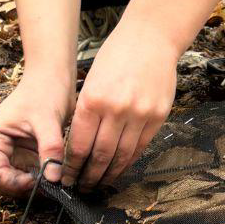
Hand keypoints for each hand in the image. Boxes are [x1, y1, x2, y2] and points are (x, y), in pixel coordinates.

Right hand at [0, 69, 73, 196]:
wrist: (53, 77)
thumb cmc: (44, 91)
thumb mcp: (47, 120)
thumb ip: (50, 149)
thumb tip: (53, 177)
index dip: (15, 182)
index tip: (38, 182)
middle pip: (5, 181)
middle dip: (26, 188)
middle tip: (50, 188)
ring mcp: (10, 153)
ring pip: (18, 182)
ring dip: (35, 186)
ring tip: (56, 183)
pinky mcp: (26, 155)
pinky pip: (32, 175)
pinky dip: (43, 180)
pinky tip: (58, 177)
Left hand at [63, 15, 178, 189]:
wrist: (152, 37)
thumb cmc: (117, 56)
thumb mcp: (91, 80)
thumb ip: (86, 112)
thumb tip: (79, 146)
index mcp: (92, 100)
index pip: (78, 144)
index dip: (71, 166)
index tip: (66, 177)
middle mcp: (116, 109)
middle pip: (100, 155)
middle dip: (88, 175)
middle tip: (82, 186)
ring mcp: (140, 114)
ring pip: (122, 155)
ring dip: (109, 173)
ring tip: (100, 182)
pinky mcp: (158, 116)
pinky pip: (141, 146)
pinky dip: (129, 160)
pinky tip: (120, 167)